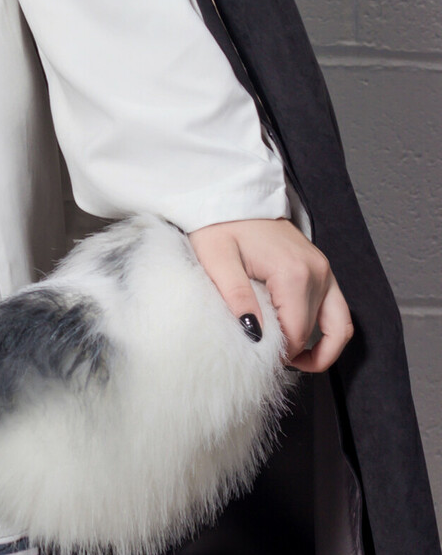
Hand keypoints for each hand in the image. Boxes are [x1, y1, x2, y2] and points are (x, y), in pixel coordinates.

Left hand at [188, 217, 353, 372]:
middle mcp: (317, 272)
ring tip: (292, 359)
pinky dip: (329, 331)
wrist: (231, 194)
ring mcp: (323, 269)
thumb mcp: (216, 259)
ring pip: (338, 325)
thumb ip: (237, 297)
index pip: (297, 334)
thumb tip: (254, 335)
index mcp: (293, 272)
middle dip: (292, 352)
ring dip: (321, 348)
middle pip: (314, 332)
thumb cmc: (219, 224)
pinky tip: (305, 340)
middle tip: (264, 357)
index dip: (278, 353)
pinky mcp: (321, 268)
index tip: (255, 356)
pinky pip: (337, 309)